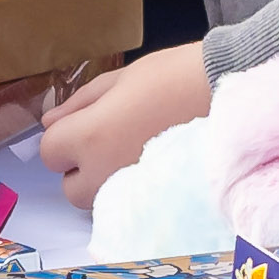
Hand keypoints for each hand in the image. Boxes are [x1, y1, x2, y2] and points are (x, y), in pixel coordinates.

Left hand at [40, 41, 215, 204]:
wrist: (228, 93)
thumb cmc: (175, 76)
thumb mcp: (120, 78)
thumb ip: (79, 104)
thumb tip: (49, 121)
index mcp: (90, 136)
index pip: (50, 152)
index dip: (63, 136)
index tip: (84, 122)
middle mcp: (105, 171)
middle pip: (69, 186)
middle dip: (80, 166)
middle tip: (106, 137)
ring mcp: (131, 189)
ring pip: (97, 200)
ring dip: (101, 180)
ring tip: (128, 150)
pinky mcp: (155, 197)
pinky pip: (125, 202)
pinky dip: (127, 188)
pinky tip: (147, 162)